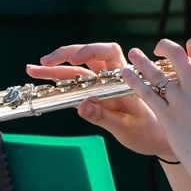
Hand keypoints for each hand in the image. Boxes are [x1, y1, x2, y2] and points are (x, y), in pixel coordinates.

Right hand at [26, 42, 173, 159]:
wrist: (157, 140)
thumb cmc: (147, 133)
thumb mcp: (125, 128)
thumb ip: (102, 117)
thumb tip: (80, 106)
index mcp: (124, 79)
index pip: (108, 52)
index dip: (91, 50)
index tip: (76, 58)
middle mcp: (112, 78)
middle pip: (87, 56)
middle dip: (64, 55)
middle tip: (44, 62)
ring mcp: (103, 86)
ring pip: (78, 71)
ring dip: (56, 69)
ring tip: (33, 70)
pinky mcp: (96, 96)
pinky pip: (77, 84)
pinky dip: (61, 82)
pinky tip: (44, 80)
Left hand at [116, 37, 190, 175]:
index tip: (186, 51)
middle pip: (176, 55)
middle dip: (165, 46)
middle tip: (158, 49)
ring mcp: (180, 100)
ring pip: (155, 72)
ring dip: (142, 61)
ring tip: (133, 53)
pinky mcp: (166, 115)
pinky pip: (146, 93)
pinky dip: (134, 81)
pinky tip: (126, 74)